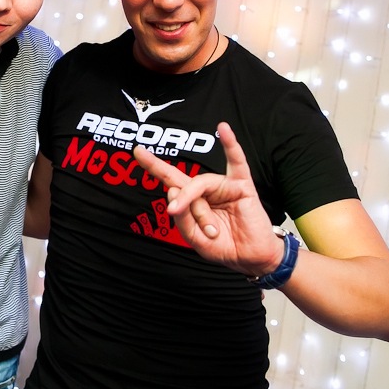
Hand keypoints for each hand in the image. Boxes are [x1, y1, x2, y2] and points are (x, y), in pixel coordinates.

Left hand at [132, 122, 282, 276]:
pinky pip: (236, 162)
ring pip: (200, 187)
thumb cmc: (225, 247)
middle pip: (180, 182)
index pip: (171, 180)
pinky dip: (230, 145)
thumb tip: (173, 193)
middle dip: (161, 173)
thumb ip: (182, 219)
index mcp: (193, 201)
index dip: (154, 166)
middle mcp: (205, 189)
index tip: (137, 151)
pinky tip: (223, 130)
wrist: (251, 258)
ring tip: (211, 231)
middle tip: (146, 165)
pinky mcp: (241, 185)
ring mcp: (223, 185)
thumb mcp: (195, 239)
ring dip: (202, 213)